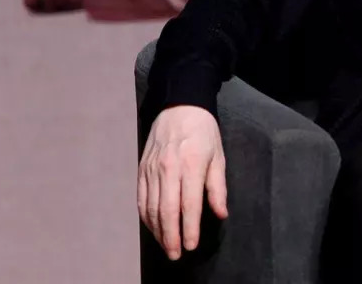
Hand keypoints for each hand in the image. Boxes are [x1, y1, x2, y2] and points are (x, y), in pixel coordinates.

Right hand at [138, 105, 227, 260]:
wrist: (179, 106)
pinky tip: (153, 227)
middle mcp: (168, 168)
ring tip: (165, 246)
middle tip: (175, 255)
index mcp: (191, 165)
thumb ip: (218, 187)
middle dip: (170, 236)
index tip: (190, 246)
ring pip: (150, 207)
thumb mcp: (218, 156)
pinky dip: (146, 217)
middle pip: (166, 210)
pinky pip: (141, 198)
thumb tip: (220, 213)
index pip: (188, 204)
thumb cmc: (204, 132)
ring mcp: (151, 169)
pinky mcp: (141, 169)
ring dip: (157, 230)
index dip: (189, 228)